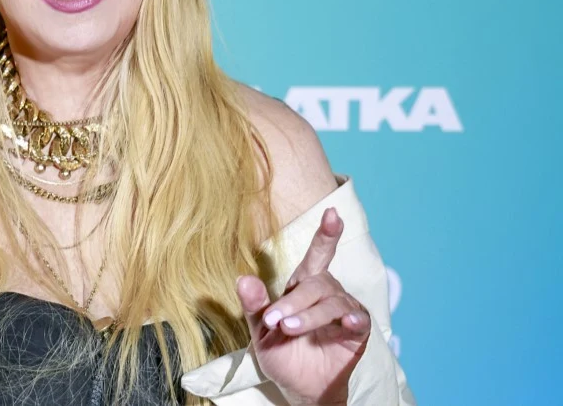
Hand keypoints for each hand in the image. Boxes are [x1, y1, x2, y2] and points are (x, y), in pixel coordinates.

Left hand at [236, 208, 369, 404]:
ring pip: (331, 303)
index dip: (326, 235)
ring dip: (309, 316)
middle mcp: (327, 293)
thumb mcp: (261, 331)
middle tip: (275, 320)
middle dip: (294, 301)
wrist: (299, 388)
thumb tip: (243, 278)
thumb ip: (254, 306)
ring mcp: (344, 311)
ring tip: (289, 329)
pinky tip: (346, 322)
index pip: (317, 255)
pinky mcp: (357, 332)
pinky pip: (358, 319)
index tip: (332, 213)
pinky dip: (352, 319)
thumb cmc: (282, 353)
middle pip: (316, 284)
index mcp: (304, 286)